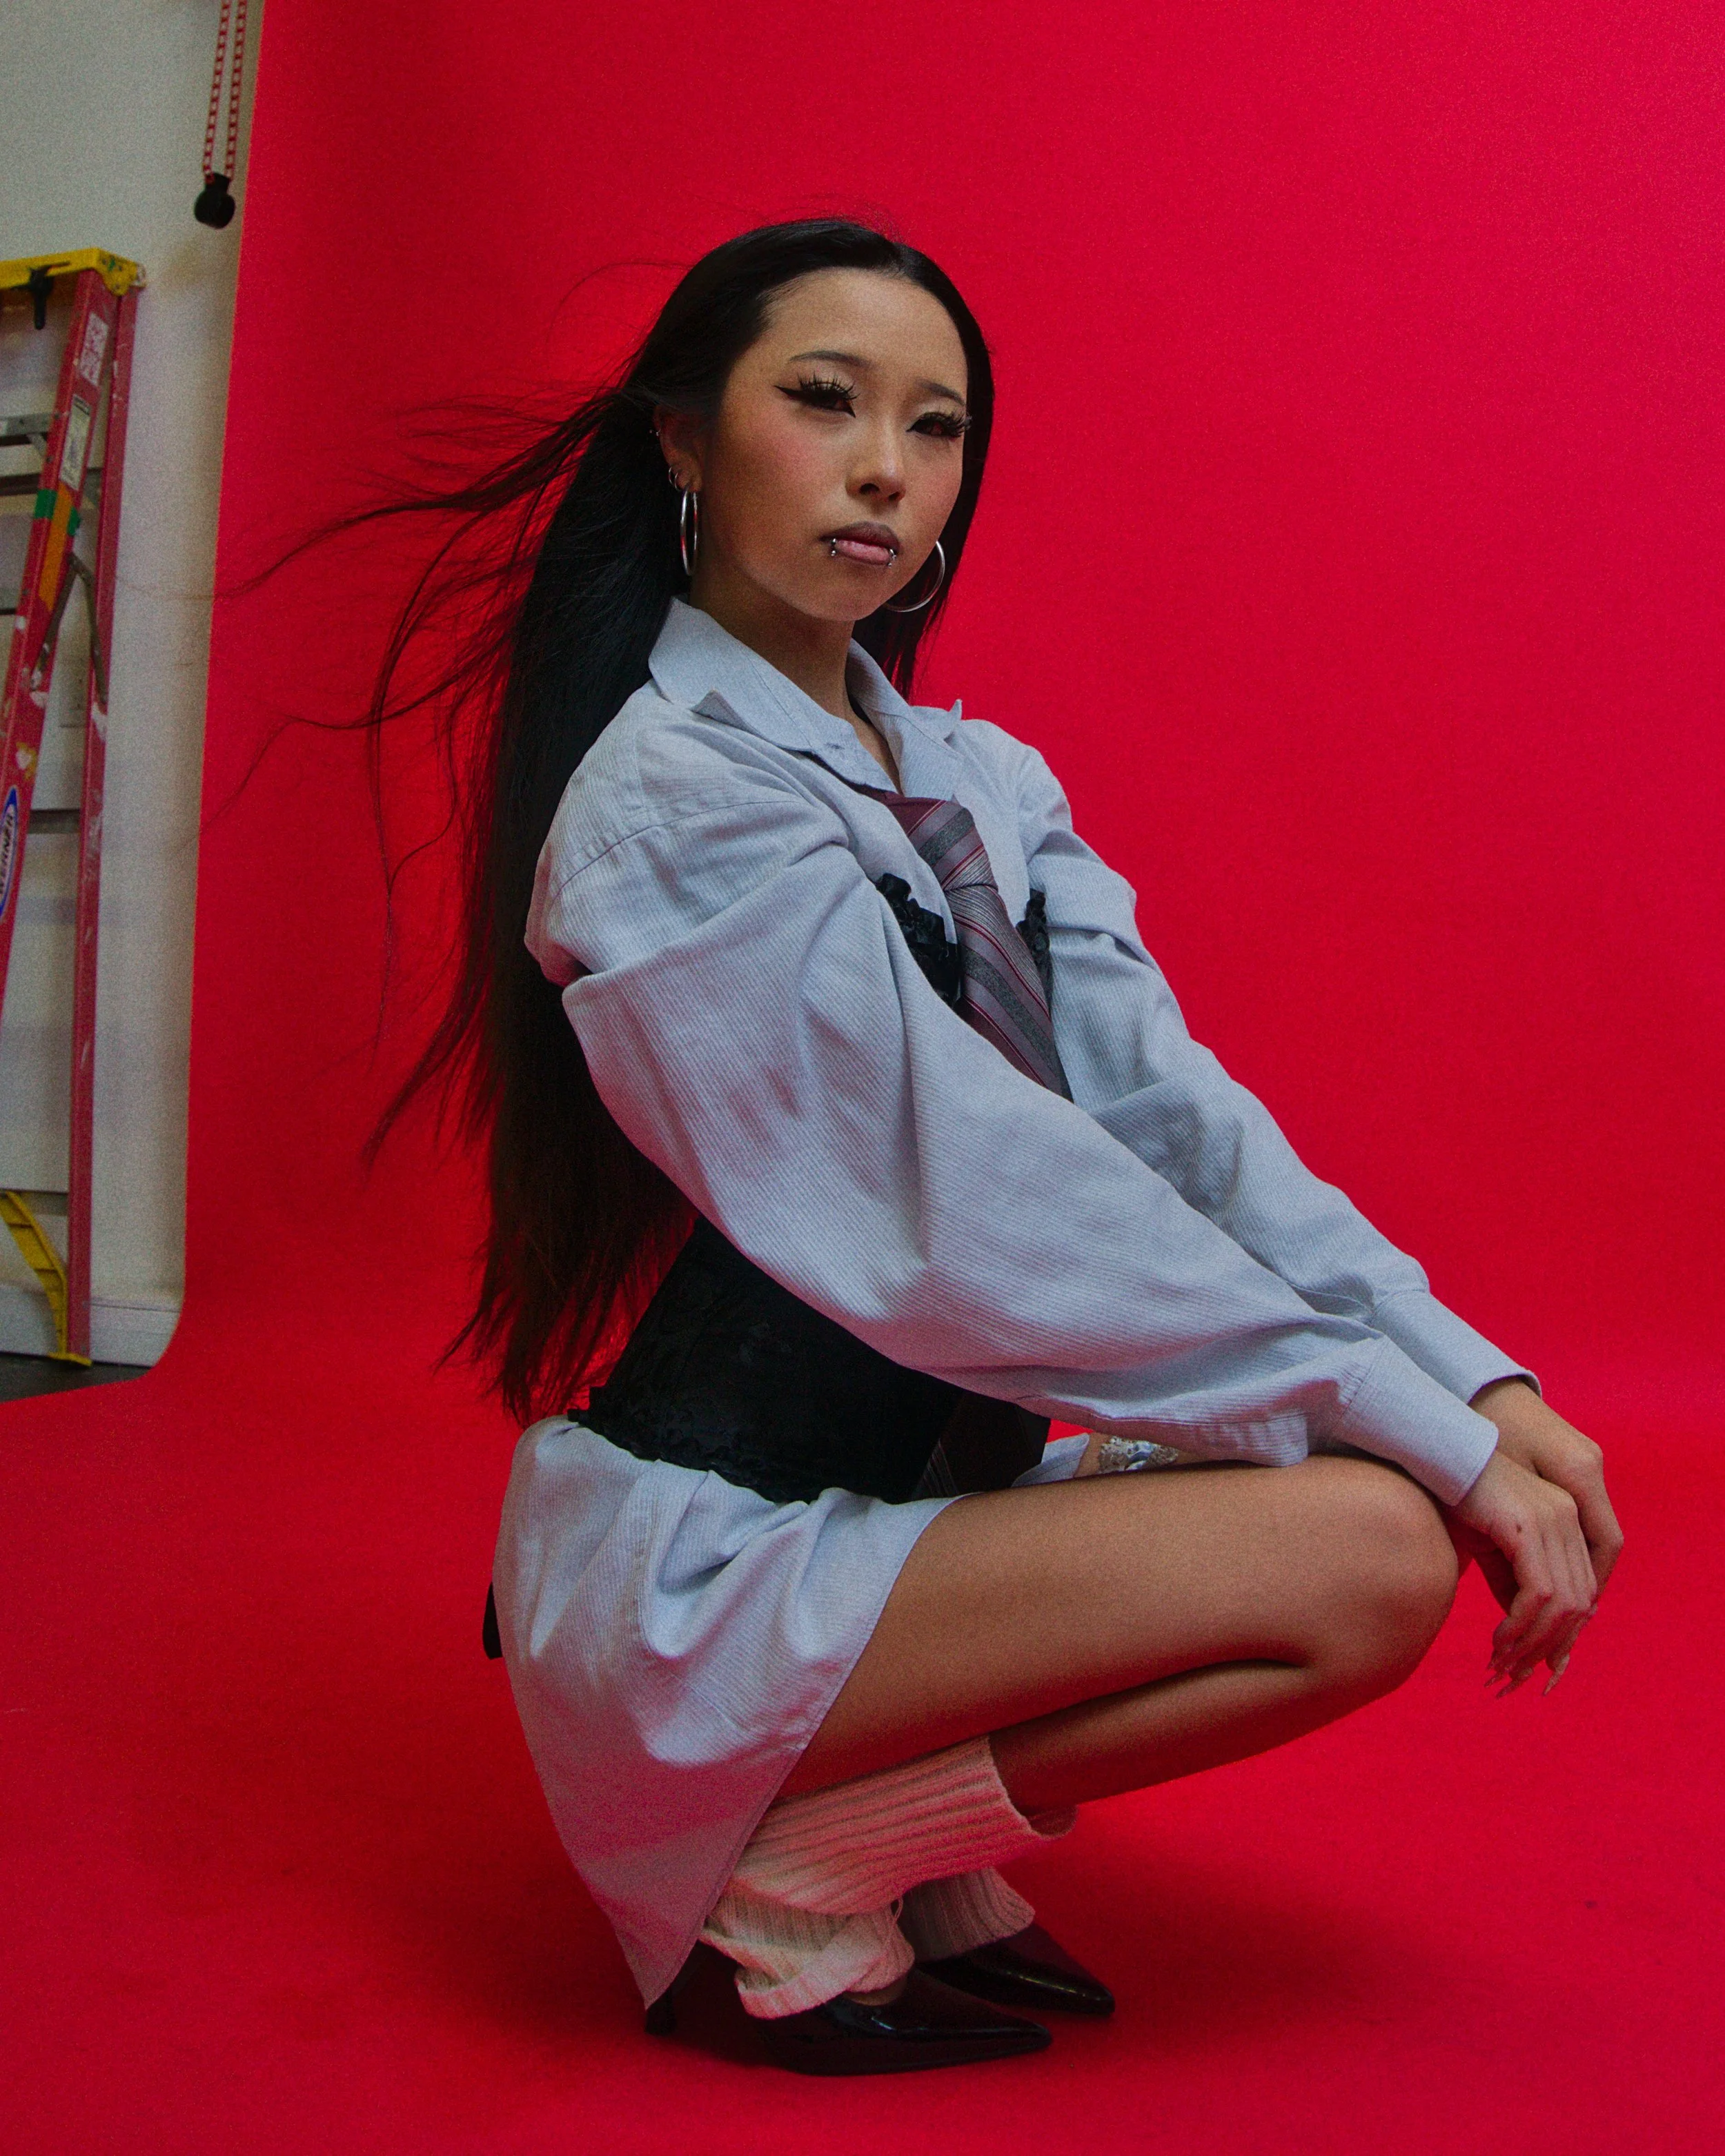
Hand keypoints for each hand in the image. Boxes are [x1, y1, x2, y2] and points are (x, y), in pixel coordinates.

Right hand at [1451, 1379, 1622, 1694]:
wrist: (1430, 1454)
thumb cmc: (1453, 1497)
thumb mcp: (1491, 1548)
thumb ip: (1514, 1583)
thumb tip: (1528, 1633)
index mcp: (1566, 1518)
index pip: (1584, 1590)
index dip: (1565, 1634)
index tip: (1538, 1665)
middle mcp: (1569, 1517)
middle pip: (1581, 1603)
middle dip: (1549, 1646)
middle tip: (1514, 1673)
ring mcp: (1554, 1519)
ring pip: (1563, 1604)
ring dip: (1533, 1642)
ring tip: (1502, 1661)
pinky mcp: (1530, 1526)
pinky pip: (1540, 1593)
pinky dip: (1521, 1626)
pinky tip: (1498, 1640)